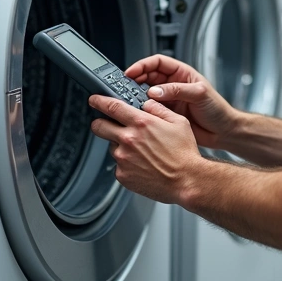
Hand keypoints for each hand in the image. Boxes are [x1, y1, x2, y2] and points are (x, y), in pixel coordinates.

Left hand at [88, 95, 202, 204]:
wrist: (187, 180)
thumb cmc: (184, 153)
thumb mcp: (178, 122)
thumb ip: (159, 109)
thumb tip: (147, 104)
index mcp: (141, 123)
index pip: (111, 107)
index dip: (99, 101)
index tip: (94, 100)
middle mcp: (128, 140)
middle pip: (99, 126)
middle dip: (100, 123)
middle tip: (106, 124)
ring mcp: (123, 159)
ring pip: (111, 147)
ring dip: (119, 146)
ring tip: (140, 152)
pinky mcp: (122, 175)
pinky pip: (118, 165)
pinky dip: (126, 164)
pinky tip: (142, 165)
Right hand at [124, 55, 239, 149]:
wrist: (223, 132)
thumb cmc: (218, 110)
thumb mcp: (200, 94)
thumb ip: (177, 90)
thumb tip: (156, 91)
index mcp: (182, 74)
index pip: (158, 63)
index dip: (143, 65)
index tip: (132, 72)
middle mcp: (173, 85)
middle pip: (148, 77)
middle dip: (136, 80)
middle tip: (125, 86)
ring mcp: (169, 100)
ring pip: (146, 94)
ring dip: (137, 96)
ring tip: (130, 100)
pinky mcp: (166, 114)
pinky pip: (150, 110)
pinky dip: (143, 110)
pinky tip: (139, 113)